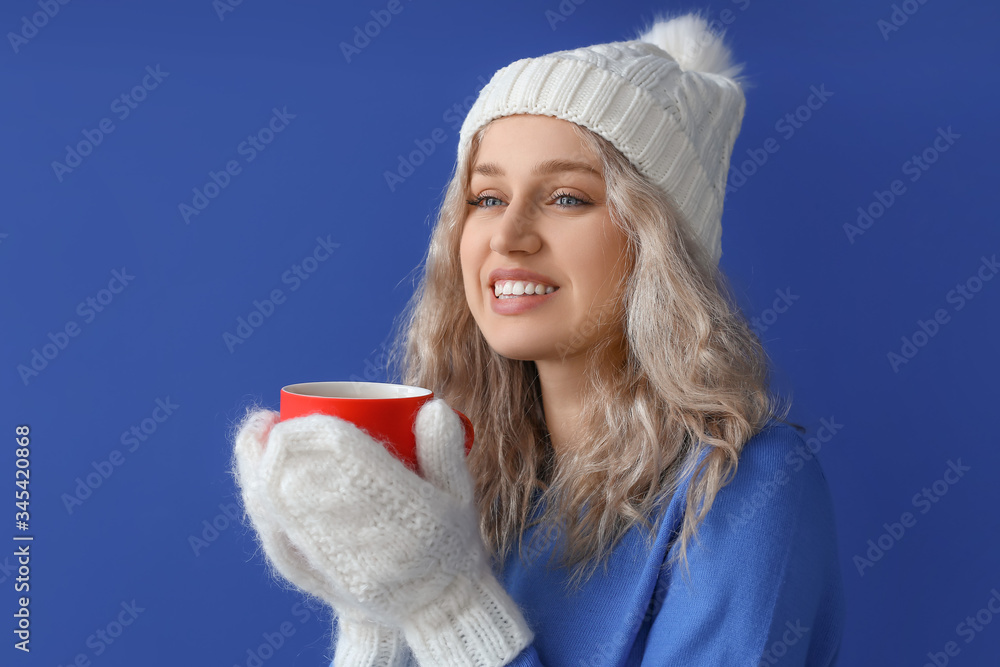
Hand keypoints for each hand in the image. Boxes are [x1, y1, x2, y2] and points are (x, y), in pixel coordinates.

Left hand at [253, 399, 532, 665]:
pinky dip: (260, 507)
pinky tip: (252, 485)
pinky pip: (278, 542)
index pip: (344, 457)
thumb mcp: (459, 495)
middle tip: (267, 421)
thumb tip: (432, 406)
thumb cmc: (451, 543)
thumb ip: (445, 449)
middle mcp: (368, 536)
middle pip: (300, 481)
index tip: (294, 412)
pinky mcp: (322, 580)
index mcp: (408, 508)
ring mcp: (339, 562)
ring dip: (256, 471)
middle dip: (272, 446)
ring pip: (281, 511)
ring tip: (253, 441)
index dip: (308, 430)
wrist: (439, 608)